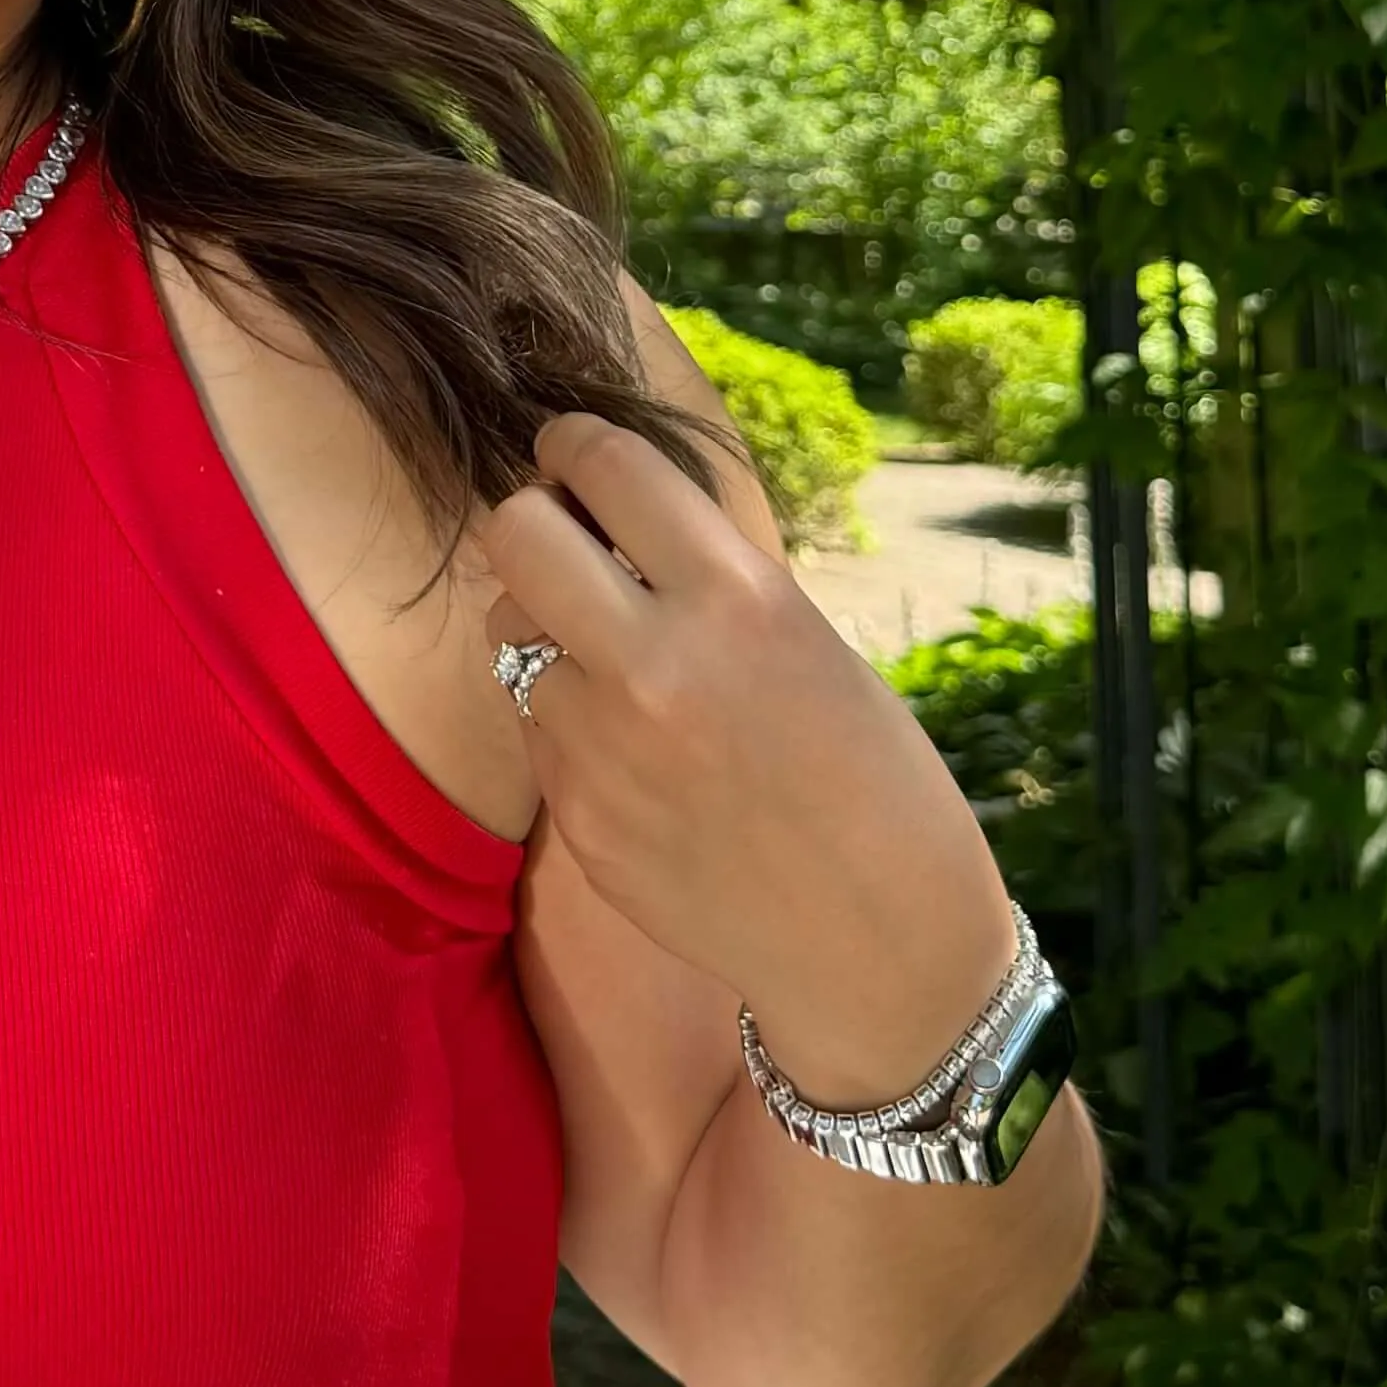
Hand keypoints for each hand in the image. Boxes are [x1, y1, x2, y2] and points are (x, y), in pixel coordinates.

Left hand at [477, 416, 1012, 1079]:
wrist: (879, 942)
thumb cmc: (871, 778)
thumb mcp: (807, 643)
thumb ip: (704, 582)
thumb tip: (606, 522)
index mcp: (737, 596)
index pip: (606, 466)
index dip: (574, 445)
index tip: (565, 449)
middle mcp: (654, 659)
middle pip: (514, 532)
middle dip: (533, 525)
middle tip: (563, 542)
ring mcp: (600, 743)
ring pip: (507, 634)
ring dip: (543, 631)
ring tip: (610, 663)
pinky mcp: (574, 814)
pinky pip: (532, 726)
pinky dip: (563, 718)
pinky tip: (629, 751)